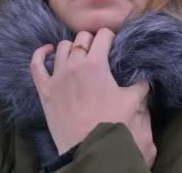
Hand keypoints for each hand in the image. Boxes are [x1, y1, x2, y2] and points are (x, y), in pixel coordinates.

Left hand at [31, 28, 153, 161]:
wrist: (88, 147)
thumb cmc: (111, 123)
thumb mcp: (132, 102)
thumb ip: (141, 85)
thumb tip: (145, 77)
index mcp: (96, 64)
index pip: (103, 35)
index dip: (110, 36)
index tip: (113, 44)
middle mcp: (74, 65)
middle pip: (82, 38)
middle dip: (92, 40)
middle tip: (99, 51)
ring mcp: (57, 76)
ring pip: (62, 47)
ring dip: (72, 47)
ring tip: (79, 54)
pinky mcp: (44, 90)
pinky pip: (36, 65)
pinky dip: (41, 54)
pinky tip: (48, 50)